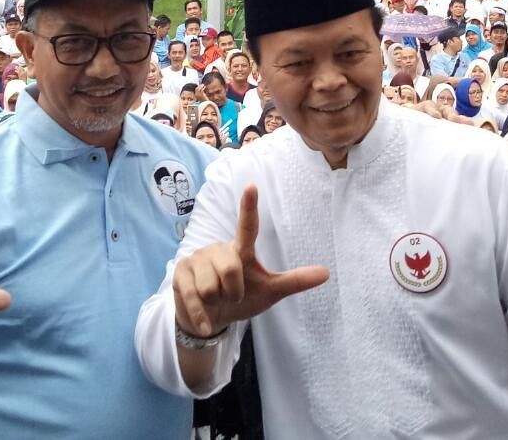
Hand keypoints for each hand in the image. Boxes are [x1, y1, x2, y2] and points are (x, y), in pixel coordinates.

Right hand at [172, 185, 328, 339]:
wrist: (208, 320)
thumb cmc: (240, 298)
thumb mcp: (269, 292)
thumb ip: (293, 281)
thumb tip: (326, 273)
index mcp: (240, 249)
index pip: (248, 227)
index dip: (249, 207)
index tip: (252, 186)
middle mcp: (218, 248)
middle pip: (230, 270)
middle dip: (233, 292)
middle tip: (231, 295)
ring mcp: (197, 258)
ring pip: (211, 286)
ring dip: (216, 302)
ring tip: (215, 300)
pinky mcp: (180, 273)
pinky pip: (194, 299)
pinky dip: (203, 316)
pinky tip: (206, 320)